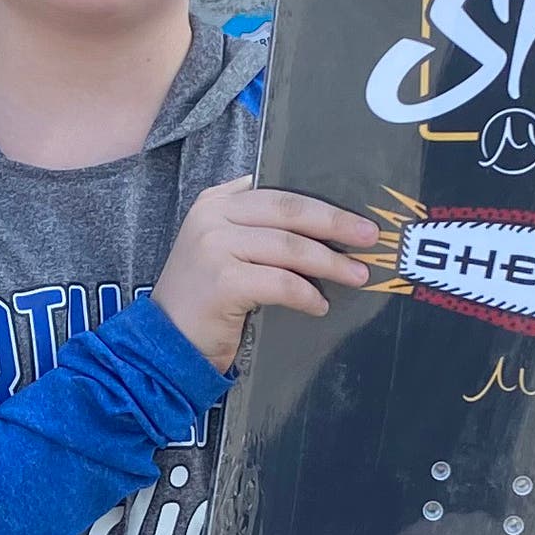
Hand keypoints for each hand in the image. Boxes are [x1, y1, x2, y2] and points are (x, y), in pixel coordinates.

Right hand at [154, 182, 378, 370]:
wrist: (164, 343)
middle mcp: (212, 215)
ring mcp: (214, 245)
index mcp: (217, 200)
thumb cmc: (205, 300)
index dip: (321, 201)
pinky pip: (281, 283)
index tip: (353, 214)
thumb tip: (326, 230)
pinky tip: (319, 304)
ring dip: (330, 262)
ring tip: (357, 275)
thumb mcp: (227, 252)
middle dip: (336, 223)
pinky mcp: (223, 280)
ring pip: (290, 246)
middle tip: (370, 237)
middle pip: (290, 210)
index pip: (279, 190)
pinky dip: (307, 295)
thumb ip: (262, 232)